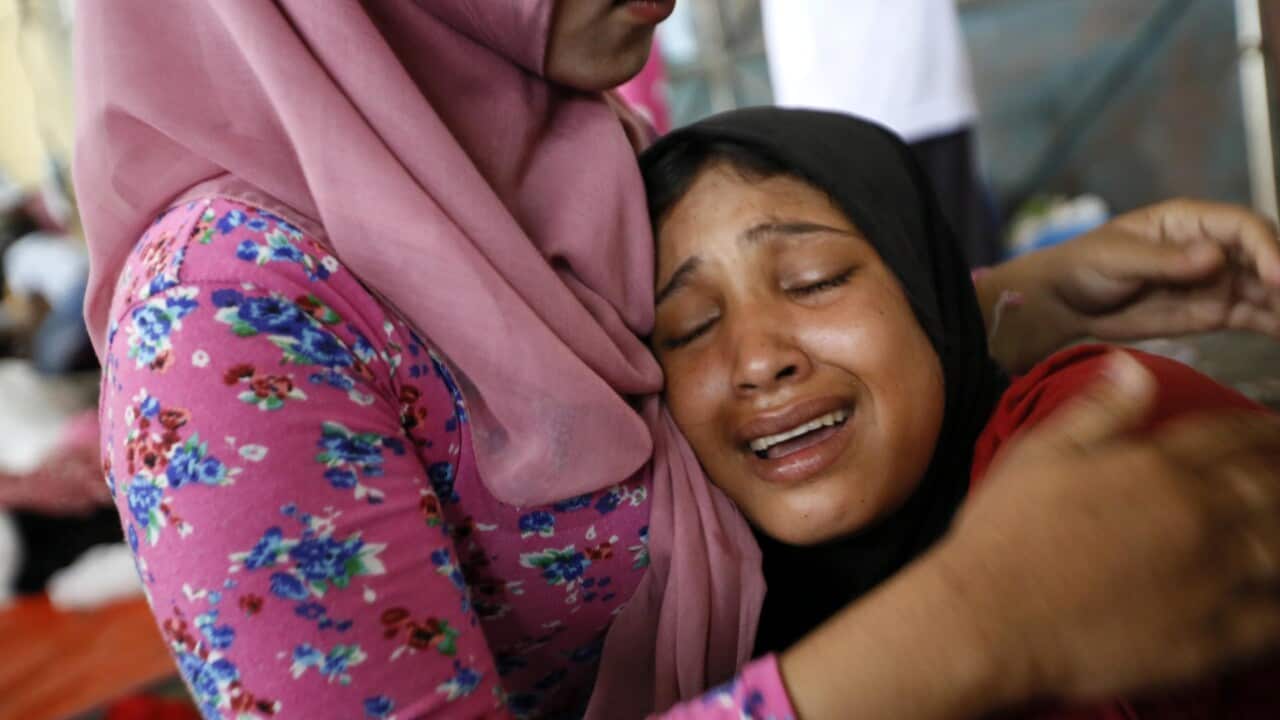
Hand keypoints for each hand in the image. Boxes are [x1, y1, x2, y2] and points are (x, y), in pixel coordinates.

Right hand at [935, 353, 1279, 704]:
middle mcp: (1197, 515)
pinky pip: (1278, 615)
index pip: (1229, 435)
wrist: (989, 621)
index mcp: (1156, 467)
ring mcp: (1213, 578)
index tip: (1277, 427)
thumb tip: (1136, 366)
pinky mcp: (1215, 639)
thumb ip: (1097, 412)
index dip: (1261, 429)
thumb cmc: (1003, 536)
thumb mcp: (1038, 456)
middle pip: (1270, 485)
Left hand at [1051, 198, 1279, 338]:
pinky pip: (1256, 316)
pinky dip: (1278, 325)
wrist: (1065, 302)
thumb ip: (1163, 259)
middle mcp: (1215, 247)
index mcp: (1191, 221)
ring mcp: (1218, 280)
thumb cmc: (1085, 265)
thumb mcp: (1117, 257)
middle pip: (1267, 257)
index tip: (1278, 276)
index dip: (1268, 249)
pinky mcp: (1216, 311)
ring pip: (1269, 289)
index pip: (1244, 228)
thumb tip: (1214, 257)